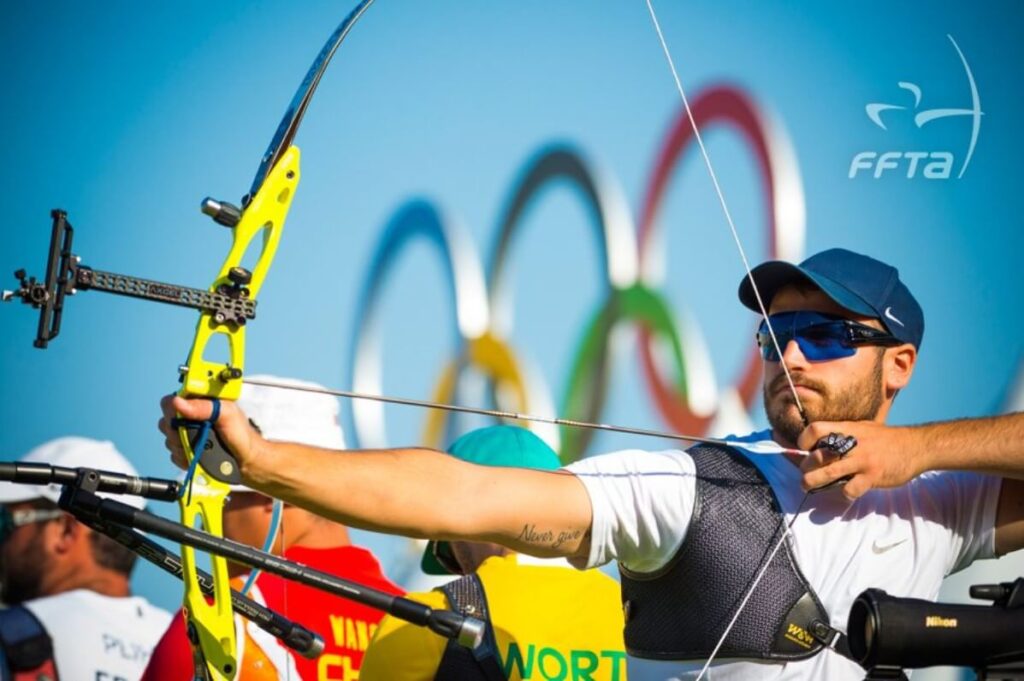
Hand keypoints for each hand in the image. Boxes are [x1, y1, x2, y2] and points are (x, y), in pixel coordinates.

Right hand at [158, 395, 265, 475]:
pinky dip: (185, 458)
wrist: (246, 460)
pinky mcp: (185, 451)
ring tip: (203, 446)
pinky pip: (174, 455)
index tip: (186, 419)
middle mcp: (189, 417)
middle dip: (180, 431)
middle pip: (166, 422)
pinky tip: (200, 456)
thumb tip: (178, 402)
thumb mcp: (227, 414)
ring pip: (168, 440)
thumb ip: (204, 406)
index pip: (170, 401)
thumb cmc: (241, 434)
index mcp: (198, 402)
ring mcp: (186, 435)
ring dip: (184, 446)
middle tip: (198, 434)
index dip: (173, 410)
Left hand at [797, 421, 920, 499]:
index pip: (816, 429)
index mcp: (848, 429)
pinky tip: (847, 491)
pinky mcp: (872, 476)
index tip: (802, 448)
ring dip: (813, 482)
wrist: (916, 446)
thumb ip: (843, 434)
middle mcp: (853, 444)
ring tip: (807, 485)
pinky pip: (850, 489)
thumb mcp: (862, 428)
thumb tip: (819, 442)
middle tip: (805, 472)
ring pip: (828, 473)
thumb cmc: (886, 439)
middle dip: (806, 466)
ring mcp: (862, 461)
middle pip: (818, 455)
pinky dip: (845, 493)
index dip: (804, 439)